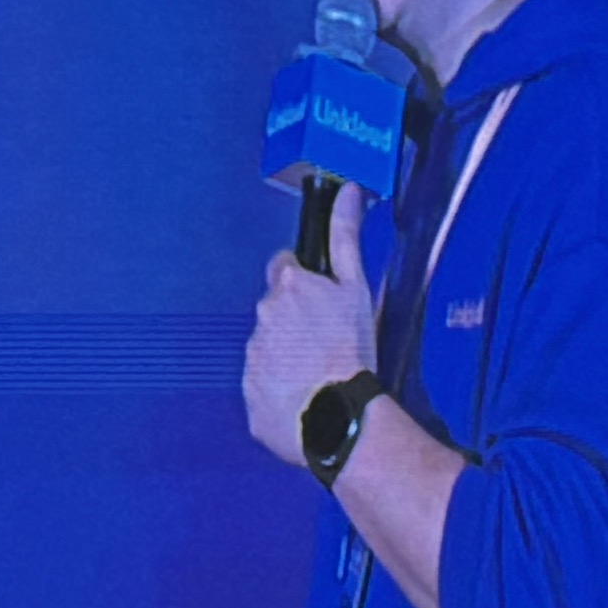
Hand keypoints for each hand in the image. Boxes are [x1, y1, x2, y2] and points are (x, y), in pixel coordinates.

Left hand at [243, 184, 377, 468]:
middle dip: (296, 319)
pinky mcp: (250, 392)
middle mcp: (262, 317)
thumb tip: (347, 193)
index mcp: (288, 287)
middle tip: (327, 338)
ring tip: (320, 371)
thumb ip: (347, 237)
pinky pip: (265, 383)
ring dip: (289, 353)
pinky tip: (307, 394)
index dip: (304, 280)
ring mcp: (253, 356)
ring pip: (269, 346)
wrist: (336, 415)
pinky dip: (281, 386)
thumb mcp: (357, 287)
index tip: (320, 297)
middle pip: (277, 309)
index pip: (284, 267)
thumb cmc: (351, 352)